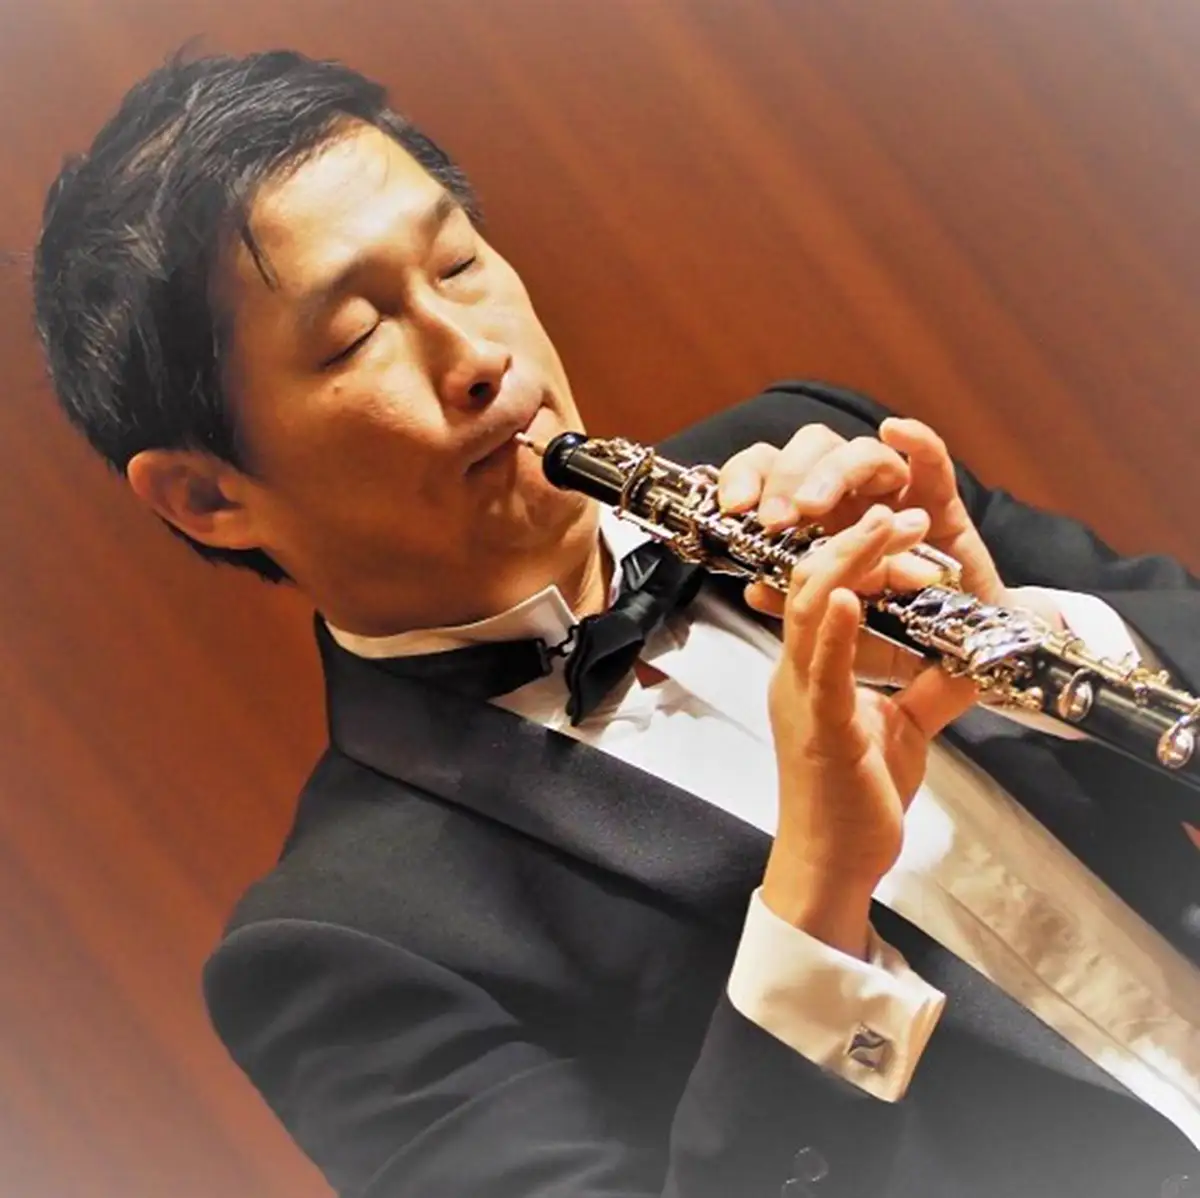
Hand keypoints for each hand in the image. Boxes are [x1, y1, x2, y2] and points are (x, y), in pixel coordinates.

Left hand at [717, 418, 1006, 607]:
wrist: (953, 654)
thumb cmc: (888, 635)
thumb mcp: (831, 630)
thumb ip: (794, 605)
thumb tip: (752, 589)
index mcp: (812, 519)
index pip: (770, 472)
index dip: (747, 477)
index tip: (734, 506)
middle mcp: (850, 498)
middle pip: (813, 450)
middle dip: (787, 477)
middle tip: (777, 518)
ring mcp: (895, 496)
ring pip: (862, 453)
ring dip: (833, 472)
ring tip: (814, 507)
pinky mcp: (941, 505)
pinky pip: (933, 462)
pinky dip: (917, 441)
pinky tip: (896, 431)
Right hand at [762, 506, 978, 953]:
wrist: (832, 866)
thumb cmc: (854, 802)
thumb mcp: (902, 731)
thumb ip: (928, 692)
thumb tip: (970, 659)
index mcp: (811, 671)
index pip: (822, 591)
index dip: (856, 552)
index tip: (903, 527)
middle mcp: (797, 674)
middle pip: (808, 583)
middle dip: (855, 539)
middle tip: (904, 513)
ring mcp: (802, 697)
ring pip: (807, 610)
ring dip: (849, 561)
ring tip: (887, 526)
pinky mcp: (819, 728)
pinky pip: (821, 669)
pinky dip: (834, 627)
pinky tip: (849, 595)